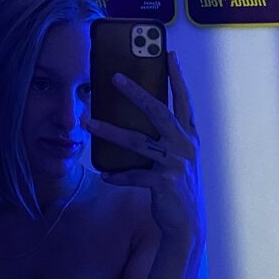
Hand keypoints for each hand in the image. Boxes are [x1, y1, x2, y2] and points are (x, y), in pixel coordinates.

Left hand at [85, 51, 206, 243]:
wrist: (189, 224)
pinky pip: (134, 174)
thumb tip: (140, 115)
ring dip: (109, 131)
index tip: (170, 54)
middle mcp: (184, 146)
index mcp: (189, 136)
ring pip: (137, 141)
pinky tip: (104, 174)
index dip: (177, 77)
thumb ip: (166, 137)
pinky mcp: (164, 182)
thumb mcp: (180, 157)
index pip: (184, 100)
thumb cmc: (180, 186)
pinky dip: (117, 174)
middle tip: (116, 77)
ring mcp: (175, 164)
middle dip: (136, 92)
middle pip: (158, 111)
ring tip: (88, 123)